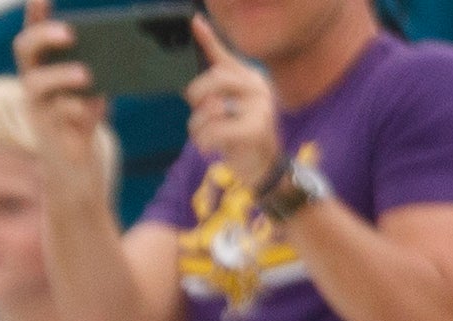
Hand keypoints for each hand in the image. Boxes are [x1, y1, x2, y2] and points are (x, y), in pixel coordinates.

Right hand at [13, 2, 121, 186]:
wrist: (75, 166)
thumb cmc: (84, 118)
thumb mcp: (94, 86)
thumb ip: (99, 66)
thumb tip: (122, 46)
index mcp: (45, 65)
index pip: (34, 32)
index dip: (34, 13)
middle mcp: (33, 82)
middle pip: (24, 49)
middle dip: (44, 36)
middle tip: (71, 33)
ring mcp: (36, 106)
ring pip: (35, 83)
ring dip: (60, 75)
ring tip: (86, 75)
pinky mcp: (45, 129)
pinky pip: (56, 113)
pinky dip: (77, 108)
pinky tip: (93, 109)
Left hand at [182, 15, 283, 189]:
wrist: (262, 166)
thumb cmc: (238, 136)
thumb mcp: (224, 113)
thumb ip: (210, 98)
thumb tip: (190, 89)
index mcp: (249, 79)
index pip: (225, 57)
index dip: (208, 40)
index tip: (194, 21)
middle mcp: (258, 87)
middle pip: (213, 78)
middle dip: (196, 96)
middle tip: (198, 112)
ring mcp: (259, 106)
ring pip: (210, 107)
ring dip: (197, 127)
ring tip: (206, 137)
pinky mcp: (255, 128)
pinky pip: (213, 131)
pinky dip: (204, 143)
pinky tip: (211, 149)